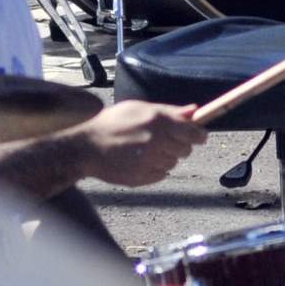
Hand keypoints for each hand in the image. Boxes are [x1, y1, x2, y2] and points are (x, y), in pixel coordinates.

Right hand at [74, 100, 205, 186]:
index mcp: (158, 120)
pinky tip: (138, 161)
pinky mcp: (142, 177)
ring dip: (164, 157)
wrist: (85, 146)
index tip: (198, 136)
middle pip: (186, 149)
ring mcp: (149, 161)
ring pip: (173, 162)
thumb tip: (194, 110)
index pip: (194, 133)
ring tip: (144, 150)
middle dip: (179, 145)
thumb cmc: (112, 123)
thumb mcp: (139, 108)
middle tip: (162, 141)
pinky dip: (154, 169)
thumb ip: (169, 111)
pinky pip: (161, 174)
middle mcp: (156, 141)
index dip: (198, 135)